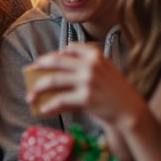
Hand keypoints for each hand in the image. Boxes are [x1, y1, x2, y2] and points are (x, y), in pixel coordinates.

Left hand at [25, 43, 146, 129]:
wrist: (131, 111)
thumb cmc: (115, 93)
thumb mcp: (104, 72)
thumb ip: (85, 67)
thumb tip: (55, 72)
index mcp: (96, 55)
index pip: (69, 48)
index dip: (54, 54)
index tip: (43, 61)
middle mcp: (90, 65)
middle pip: (56, 61)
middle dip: (39, 66)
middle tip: (29, 72)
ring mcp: (88, 80)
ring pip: (53, 80)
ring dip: (38, 88)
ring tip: (30, 96)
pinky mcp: (86, 97)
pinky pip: (60, 100)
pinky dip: (49, 105)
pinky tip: (43, 109)